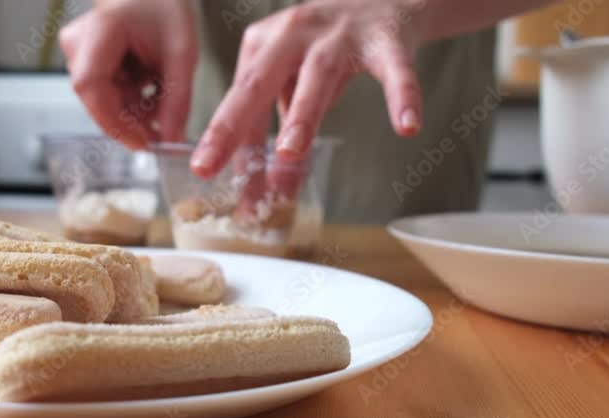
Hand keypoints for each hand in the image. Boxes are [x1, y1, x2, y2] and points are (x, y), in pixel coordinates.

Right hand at [59, 0, 197, 148]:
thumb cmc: (165, 8)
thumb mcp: (181, 55)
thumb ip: (177, 102)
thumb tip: (172, 142)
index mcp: (100, 30)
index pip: (91, 86)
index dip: (114, 121)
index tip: (143, 142)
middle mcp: (80, 43)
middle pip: (97, 99)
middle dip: (131, 123)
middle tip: (163, 136)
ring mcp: (80, 54)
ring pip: (103, 102)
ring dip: (134, 113)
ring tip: (164, 108)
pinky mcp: (86, 63)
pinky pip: (106, 95)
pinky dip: (131, 102)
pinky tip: (152, 94)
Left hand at [191, 0, 426, 177]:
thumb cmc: (327, 49)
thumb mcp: (293, 78)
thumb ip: (281, 128)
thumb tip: (271, 193)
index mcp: (263, 44)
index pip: (240, 98)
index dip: (222, 137)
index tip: (202, 171)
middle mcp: (294, 33)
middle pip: (258, 81)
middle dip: (233, 123)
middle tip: (212, 164)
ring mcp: (340, 33)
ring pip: (318, 74)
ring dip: (301, 115)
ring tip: (289, 154)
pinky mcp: (386, 37)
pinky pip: (396, 70)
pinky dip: (402, 96)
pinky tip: (407, 126)